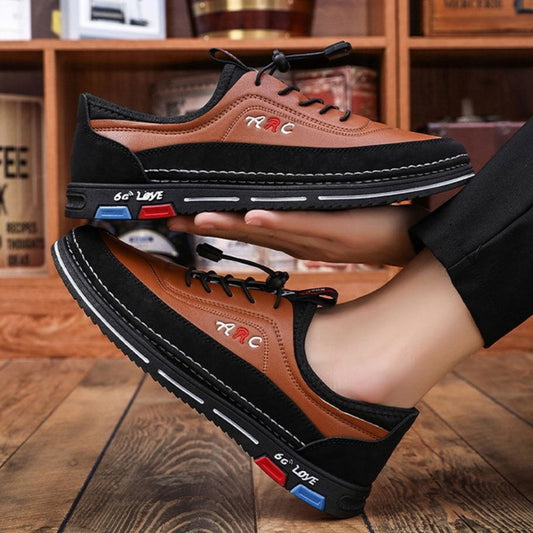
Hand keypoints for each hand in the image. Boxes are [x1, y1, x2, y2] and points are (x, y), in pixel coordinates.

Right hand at [168, 205, 427, 266]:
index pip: (245, 225)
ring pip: (266, 230)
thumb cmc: (365, 224)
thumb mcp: (326, 216)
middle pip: (244, 230)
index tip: (179, 216)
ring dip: (231, 225)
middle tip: (170, 219)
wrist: (408, 236)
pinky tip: (254, 216)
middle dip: (207, 225)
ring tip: (198, 219)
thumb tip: (276, 195)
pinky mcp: (334, 230)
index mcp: (291, 232)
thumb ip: (299, 209)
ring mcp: (313, 236)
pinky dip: (277, 222)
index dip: (212, 222)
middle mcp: (295, 238)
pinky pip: (301, 225)